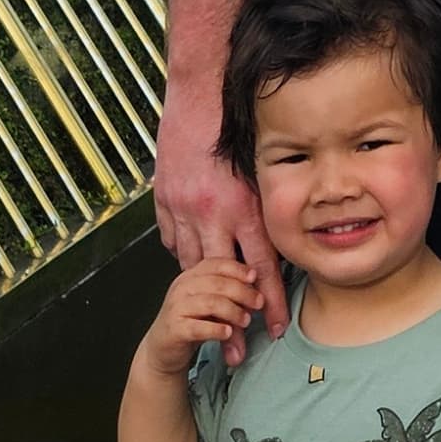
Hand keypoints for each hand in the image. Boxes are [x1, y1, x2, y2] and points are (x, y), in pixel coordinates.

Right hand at [141, 255, 263, 380]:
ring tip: (246, 320)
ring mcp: (176, 307)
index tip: (255, 277)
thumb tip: (256, 288)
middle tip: (258, 302)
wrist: (163, 349)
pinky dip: (217, 329)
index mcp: (190, 275)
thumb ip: (226, 292)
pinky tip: (228, 333)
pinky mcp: (174, 329)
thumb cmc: (190, 322)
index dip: (238, 269)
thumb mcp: (209, 302)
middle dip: (243, 292)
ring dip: (234, 311)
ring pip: (210, 303)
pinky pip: (199, 327)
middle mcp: (181, 287)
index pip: (216, 263)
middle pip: (217, 282)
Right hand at [152, 93, 282, 357]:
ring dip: (204, 296)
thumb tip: (277, 244)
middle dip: (231, 319)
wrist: (200, 91)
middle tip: (239, 351)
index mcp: (243, 205)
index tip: (276, 328)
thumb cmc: (240, 127)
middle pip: (223, 279)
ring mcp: (182, 207)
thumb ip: (267, 206)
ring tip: (211, 325)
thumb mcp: (260, 170)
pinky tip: (191, 269)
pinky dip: (183, 254)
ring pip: (193, 263)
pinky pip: (172, 239)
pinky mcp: (164, 199)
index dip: (269, 299)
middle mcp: (212, 212)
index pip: (260, 265)